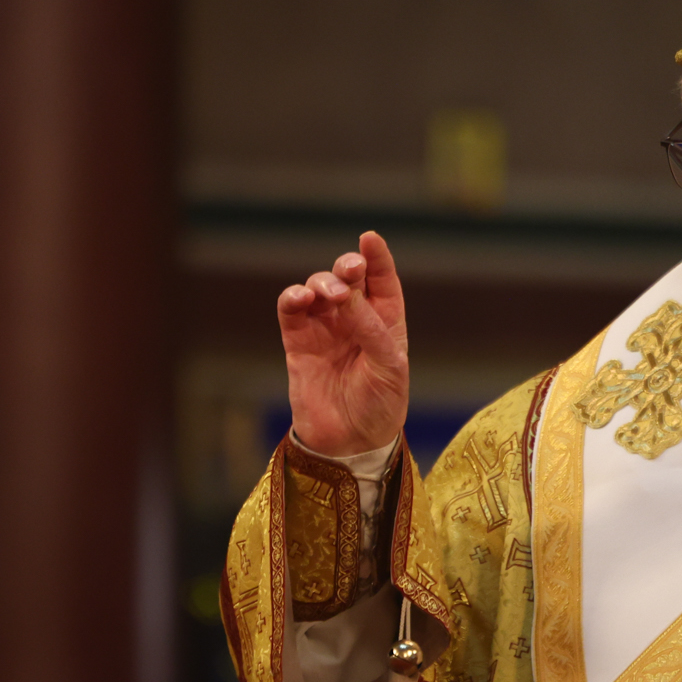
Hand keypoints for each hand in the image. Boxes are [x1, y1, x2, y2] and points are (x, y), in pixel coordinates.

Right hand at [278, 231, 409, 456]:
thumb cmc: (381, 405)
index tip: (370, 239)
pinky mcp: (298, 342)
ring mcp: (325, 328)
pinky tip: (300, 298)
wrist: (351, 443)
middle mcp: (354, 318)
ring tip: (328, 296)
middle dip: (347, 266)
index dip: (376, 257)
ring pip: (318, 287)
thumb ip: (369, 328)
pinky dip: (293, 298)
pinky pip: (292, 310)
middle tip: (350, 271)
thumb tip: (343, 293)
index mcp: (385, 321)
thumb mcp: (389, 367)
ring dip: (322, 282)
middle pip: (347, 277)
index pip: (381, 280)